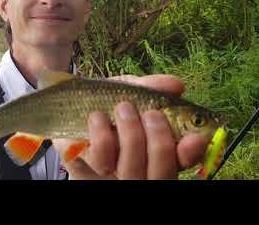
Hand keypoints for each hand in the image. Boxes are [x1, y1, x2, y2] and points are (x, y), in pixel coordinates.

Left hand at [53, 74, 209, 179]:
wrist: (62, 97)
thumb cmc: (103, 97)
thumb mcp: (128, 87)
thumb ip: (151, 87)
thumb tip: (177, 85)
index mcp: (153, 149)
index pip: (181, 160)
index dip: (190, 153)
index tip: (195, 137)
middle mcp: (137, 166)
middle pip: (160, 171)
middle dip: (159, 141)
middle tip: (150, 113)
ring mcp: (111, 173)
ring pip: (130, 170)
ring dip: (129, 136)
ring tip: (121, 108)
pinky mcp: (84, 172)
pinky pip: (97, 165)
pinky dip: (100, 138)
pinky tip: (96, 118)